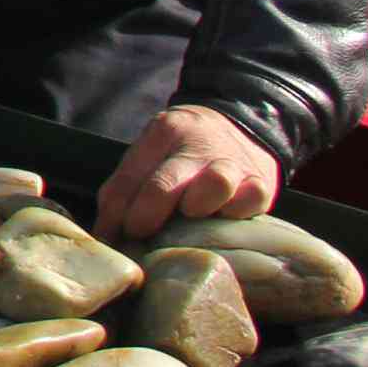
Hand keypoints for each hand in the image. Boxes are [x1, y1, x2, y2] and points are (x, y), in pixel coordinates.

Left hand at [95, 104, 278, 239]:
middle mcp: (196, 146)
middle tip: (139, 235)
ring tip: (188, 219)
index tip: (110, 239)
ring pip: (215, 185)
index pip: (129, 177)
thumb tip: (105, 238)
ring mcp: (231, 164)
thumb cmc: (184, 152)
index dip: (115, 215)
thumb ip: (124, 192)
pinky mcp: (262, 184)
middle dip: (146, 215)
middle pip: (164, 183)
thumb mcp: (150, 156)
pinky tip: (222, 222)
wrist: (242, 126)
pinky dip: (235, 215)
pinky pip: (250, 201)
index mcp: (162, 134)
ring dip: (197, 209)